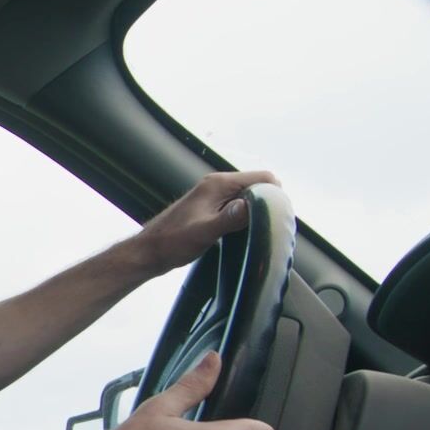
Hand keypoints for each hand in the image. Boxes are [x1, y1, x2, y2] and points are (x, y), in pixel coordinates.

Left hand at [134, 171, 280, 272]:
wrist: (149, 251)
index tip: (280, 216)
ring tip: (262, 231)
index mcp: (219, 184)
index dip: (276, 194)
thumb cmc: (173, 242)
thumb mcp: (204, 231)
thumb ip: (229, 218)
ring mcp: (214, 196)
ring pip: (249, 197)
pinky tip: (247, 233)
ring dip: (258, 211)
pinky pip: (238, 206)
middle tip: (273, 227)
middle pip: (258, 186)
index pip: (263, 177)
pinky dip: (247, 216)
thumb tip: (253, 206)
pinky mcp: (212, 208)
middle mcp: (218, 184)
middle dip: (269, 203)